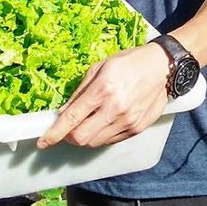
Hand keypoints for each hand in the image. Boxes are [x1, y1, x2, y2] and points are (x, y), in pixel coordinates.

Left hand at [36, 43, 170, 148]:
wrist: (163, 67)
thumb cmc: (129, 63)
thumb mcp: (100, 68)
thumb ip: (80, 93)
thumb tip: (63, 114)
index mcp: (103, 90)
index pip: (72, 119)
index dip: (54, 134)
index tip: (43, 142)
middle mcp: (115, 109)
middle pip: (81, 138)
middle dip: (69, 137)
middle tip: (68, 128)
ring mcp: (128, 121)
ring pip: (95, 142)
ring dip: (86, 136)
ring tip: (90, 122)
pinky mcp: (137, 128)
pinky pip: (111, 140)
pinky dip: (101, 135)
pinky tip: (105, 121)